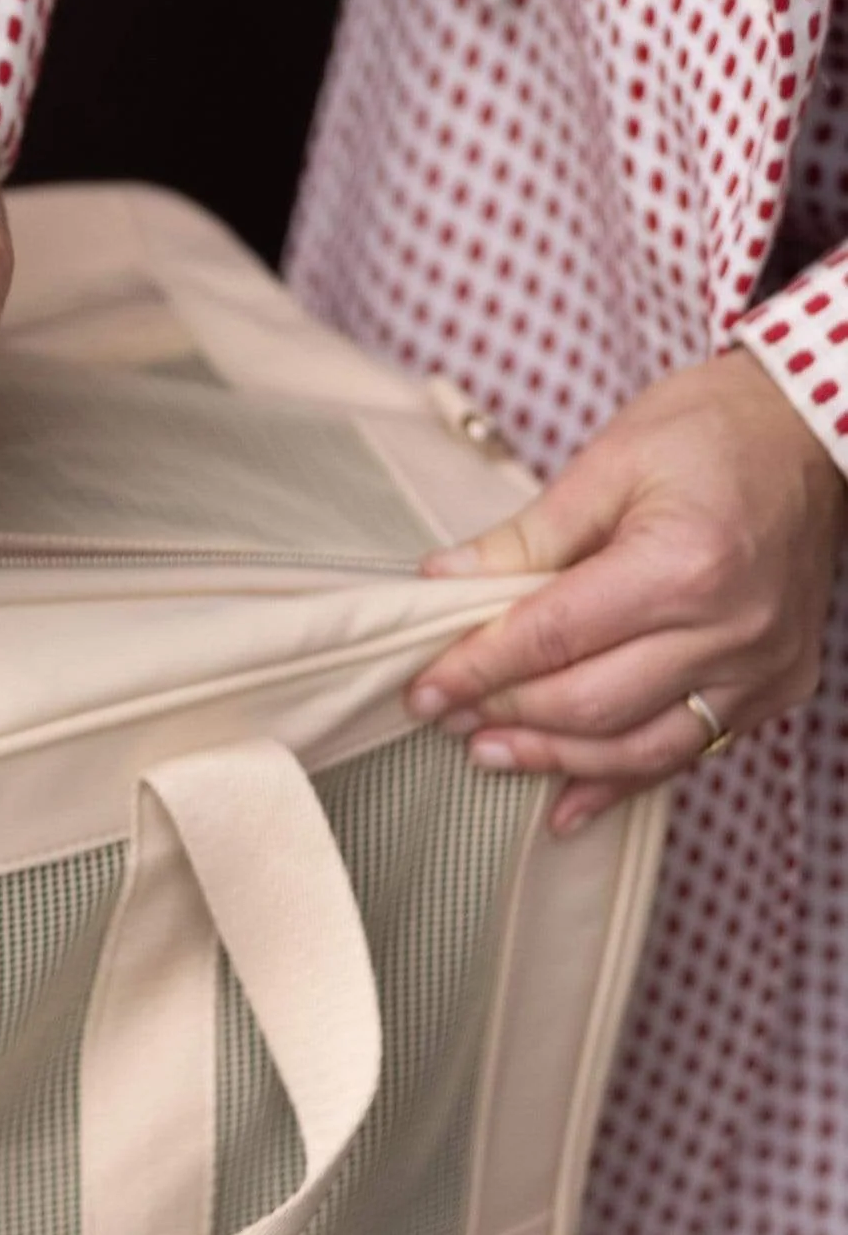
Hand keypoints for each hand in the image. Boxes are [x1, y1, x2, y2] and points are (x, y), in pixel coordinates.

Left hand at [407, 351, 846, 836]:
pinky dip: (622, 780)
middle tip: (448, 716)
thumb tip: (442, 583)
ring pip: (639, 747)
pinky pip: (690, 751)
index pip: (553, 637)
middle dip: (507, 714)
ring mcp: (761, 665)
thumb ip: (527, 537)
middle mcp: (730, 628)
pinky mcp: (777, 685)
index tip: (424, 688)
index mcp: (683, 565)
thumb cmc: (715, 431)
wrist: (813, 432)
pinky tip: (567, 803)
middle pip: (591, 702)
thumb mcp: (610, 462)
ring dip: (556, 759)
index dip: (478, 668)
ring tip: (490, 754)